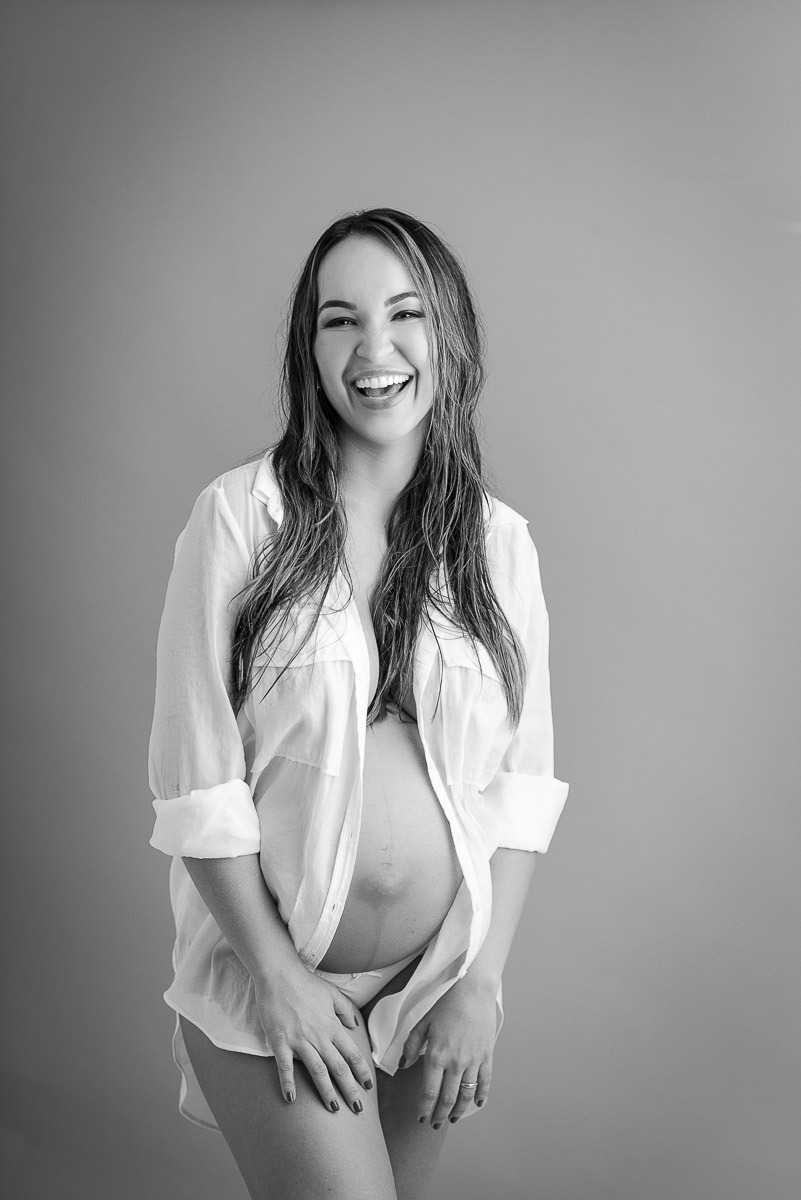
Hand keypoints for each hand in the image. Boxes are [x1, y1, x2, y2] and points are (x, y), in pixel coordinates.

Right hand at [254, 964, 373, 1112]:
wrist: (279, 975)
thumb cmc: (306, 983)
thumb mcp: (332, 993)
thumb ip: (345, 1010)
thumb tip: (355, 1025)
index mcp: (332, 1026)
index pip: (352, 1054)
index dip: (362, 1072)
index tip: (369, 1086)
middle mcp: (319, 1036)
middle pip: (338, 1068)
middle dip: (350, 1090)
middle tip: (358, 1109)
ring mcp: (299, 1041)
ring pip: (317, 1071)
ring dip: (326, 1091)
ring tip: (334, 1108)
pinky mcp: (280, 1042)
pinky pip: (285, 1068)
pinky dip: (288, 1084)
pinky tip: (291, 1100)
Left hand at [400, 974, 496, 1126]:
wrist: (473, 990)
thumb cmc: (446, 1003)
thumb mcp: (422, 1022)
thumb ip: (411, 1046)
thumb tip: (404, 1065)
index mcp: (436, 1056)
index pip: (429, 1092)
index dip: (424, 1109)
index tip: (420, 1117)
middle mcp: (455, 1063)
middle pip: (447, 1099)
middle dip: (439, 1115)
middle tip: (434, 1124)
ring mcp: (473, 1061)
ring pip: (466, 1095)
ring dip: (458, 1111)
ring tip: (452, 1119)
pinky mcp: (486, 1056)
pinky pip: (484, 1082)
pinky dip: (481, 1096)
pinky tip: (476, 1103)